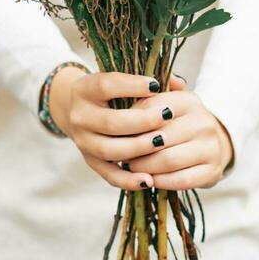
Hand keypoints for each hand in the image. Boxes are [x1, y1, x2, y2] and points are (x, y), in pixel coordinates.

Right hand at [52, 71, 200, 191]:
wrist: (82, 112)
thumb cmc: (111, 94)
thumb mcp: (122, 80)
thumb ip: (150, 79)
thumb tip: (178, 84)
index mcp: (85, 89)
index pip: (106, 85)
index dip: (131, 85)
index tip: (156, 85)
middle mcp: (79, 116)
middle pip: (109, 122)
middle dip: (141, 121)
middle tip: (166, 116)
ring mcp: (83, 142)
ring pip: (109, 150)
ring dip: (137, 148)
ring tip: (162, 142)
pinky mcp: (91, 162)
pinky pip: (109, 175)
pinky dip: (129, 180)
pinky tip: (149, 179)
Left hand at [122, 87, 234, 190]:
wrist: (214, 144)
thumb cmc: (180, 125)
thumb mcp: (167, 107)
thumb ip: (146, 104)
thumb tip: (122, 109)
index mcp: (189, 101)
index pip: (153, 109)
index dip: (131, 122)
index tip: (117, 132)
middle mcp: (203, 122)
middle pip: (159, 137)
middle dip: (135, 149)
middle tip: (120, 154)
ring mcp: (211, 147)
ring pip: (168, 160)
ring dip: (144, 167)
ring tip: (131, 166)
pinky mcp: (212, 171)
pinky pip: (180, 180)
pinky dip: (160, 181)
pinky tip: (148, 179)